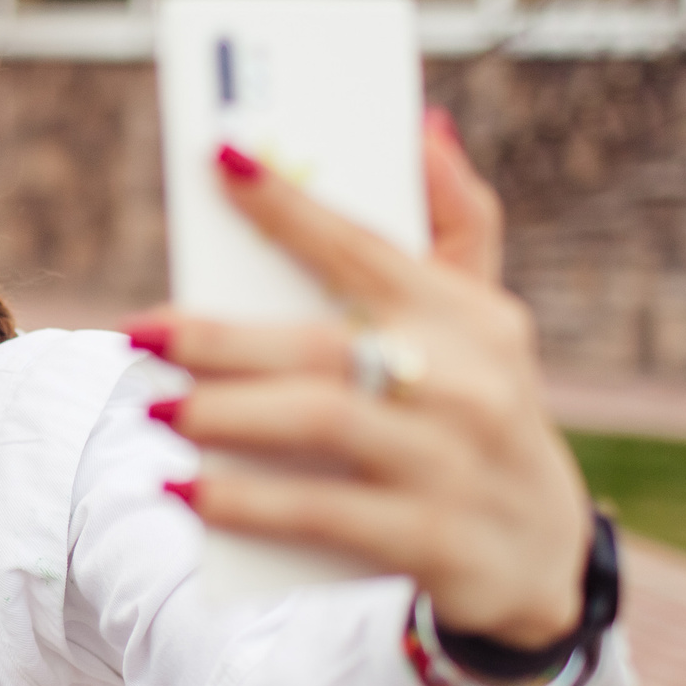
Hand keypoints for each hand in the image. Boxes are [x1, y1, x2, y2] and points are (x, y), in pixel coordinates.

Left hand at [139, 116, 592, 649]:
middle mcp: (466, 383)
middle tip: (142, 334)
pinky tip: (187, 489)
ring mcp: (449, 463)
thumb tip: (423, 126)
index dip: (291, 204)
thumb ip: (458, 223)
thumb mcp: (490, 322)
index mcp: (468, 317)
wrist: (543, 558)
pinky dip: (246, 500)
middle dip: (221, 337)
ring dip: (225, 414)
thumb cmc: (487, 414)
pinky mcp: (431, 539)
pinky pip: (320, 513)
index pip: (366, 247)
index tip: (219, 159)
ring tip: (155, 411)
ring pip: (319, 423)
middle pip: (322, 345)